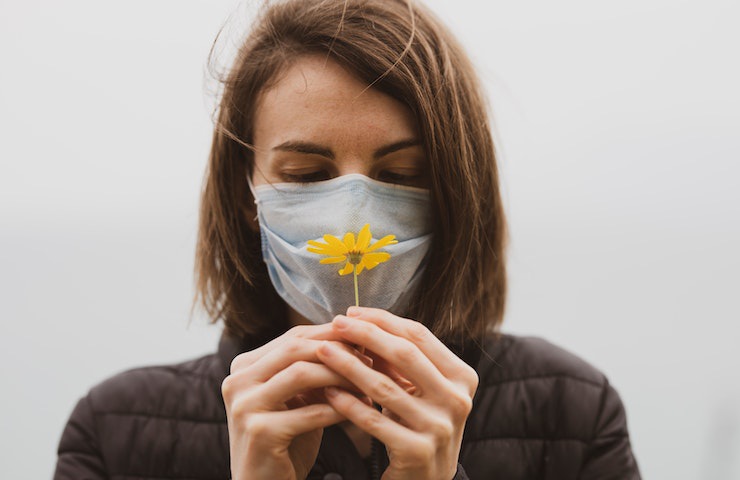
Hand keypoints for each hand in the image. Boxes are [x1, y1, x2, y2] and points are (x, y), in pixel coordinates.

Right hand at [222, 323, 371, 479]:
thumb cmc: (286, 440)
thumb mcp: (297, 398)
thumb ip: (312, 369)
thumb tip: (355, 338)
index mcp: (244, 366)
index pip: (292, 337)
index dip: (330, 335)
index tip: (362, 338)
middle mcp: (237, 381)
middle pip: (295, 348)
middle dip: (336, 350)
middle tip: (369, 358)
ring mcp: (245, 406)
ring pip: (300, 374)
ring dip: (340, 376)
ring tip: (368, 382)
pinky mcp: (259, 432)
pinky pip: (310, 412)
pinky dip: (340, 408)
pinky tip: (362, 408)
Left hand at [316, 307, 478, 479]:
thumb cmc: (419, 423)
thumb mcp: (420, 390)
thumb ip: (399, 360)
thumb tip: (361, 322)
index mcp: (463, 377)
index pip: (419, 336)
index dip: (384, 320)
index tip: (353, 312)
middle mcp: (457, 400)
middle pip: (405, 355)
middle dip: (366, 335)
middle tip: (336, 324)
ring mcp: (439, 427)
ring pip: (385, 387)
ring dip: (349, 366)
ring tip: (323, 352)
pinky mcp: (417, 452)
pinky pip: (374, 421)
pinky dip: (349, 404)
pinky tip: (328, 392)